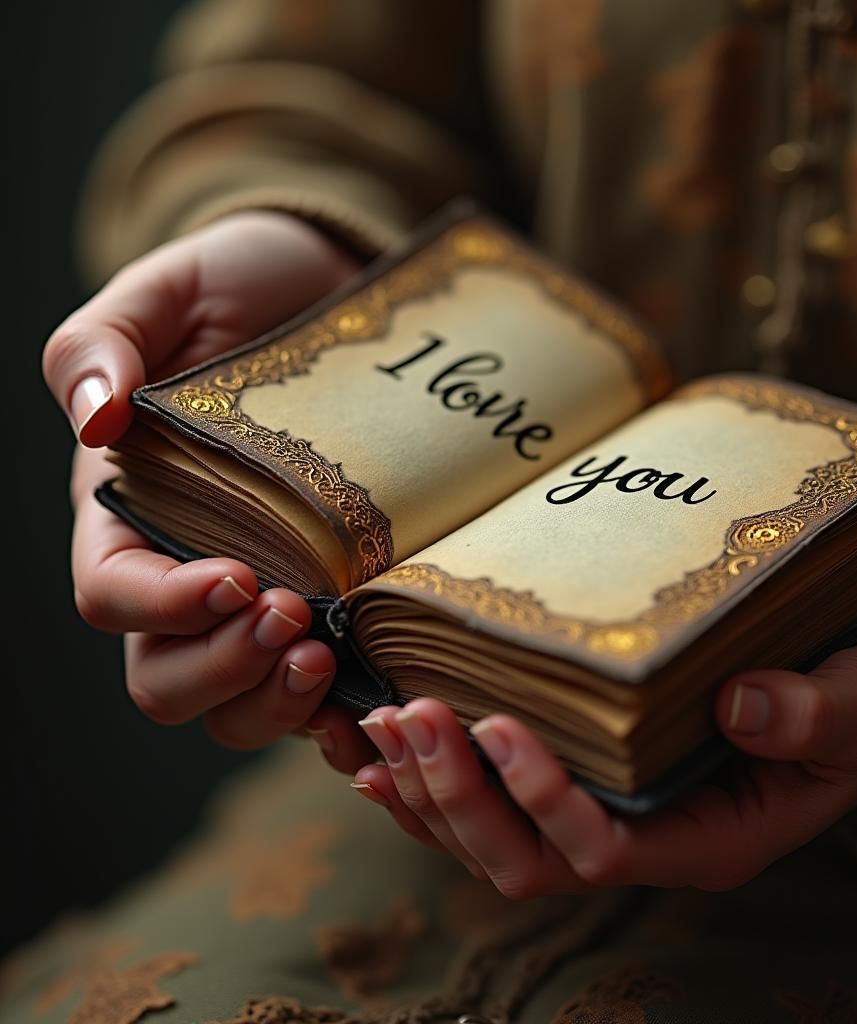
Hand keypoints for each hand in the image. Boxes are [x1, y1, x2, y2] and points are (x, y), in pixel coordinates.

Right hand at [47, 211, 376, 765]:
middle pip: (168, 677)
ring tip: (328, 656)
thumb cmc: (238, 289)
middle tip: (293, 622)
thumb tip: (93, 417)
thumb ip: (102, 343)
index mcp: (129, 512)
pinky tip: (378, 703)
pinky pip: (319, 693)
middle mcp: (185, 572)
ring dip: (277, 704)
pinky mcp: (329, 607)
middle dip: (222, 670)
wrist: (330, 295)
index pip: (113, 595)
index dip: (163, 608)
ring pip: (238, 705)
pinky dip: (340, 717)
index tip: (236, 578)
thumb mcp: (166, 292)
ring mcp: (260, 599)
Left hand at [350, 644, 856, 895]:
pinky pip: (488, 816)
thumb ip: (811, 714)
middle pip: (527, 859)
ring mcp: (606, 824)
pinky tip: (378, 756)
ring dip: (429, 790)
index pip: (605, 848)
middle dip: (461, 795)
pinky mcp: (579, 790)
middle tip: (413, 716)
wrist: (842, 712)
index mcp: (704, 840)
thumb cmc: (850, 711)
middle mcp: (643, 844)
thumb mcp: (852, 709)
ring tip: (383, 721)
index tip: (498, 726)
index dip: (545, 799)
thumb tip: (744, 704)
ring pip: (492, 845)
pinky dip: (427, 792)